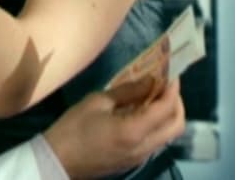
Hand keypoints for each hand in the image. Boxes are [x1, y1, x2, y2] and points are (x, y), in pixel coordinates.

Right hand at [43, 77, 184, 178]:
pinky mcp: (134, 161)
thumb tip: (150, 81)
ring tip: (155, 96)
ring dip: (168, 114)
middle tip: (166, 86)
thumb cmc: (73, 128)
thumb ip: (128, 91)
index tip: (171, 72)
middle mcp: (144, 147)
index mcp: (134, 130)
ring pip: (168, 135)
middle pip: (177, 125)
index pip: (167, 108)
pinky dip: (158, 125)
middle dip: (177, 102)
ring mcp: (140, 157)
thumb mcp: (97, 102)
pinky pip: (156, 141)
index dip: (173, 88)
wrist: (57, 160)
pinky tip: (143, 112)